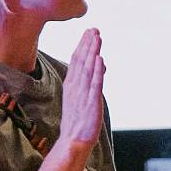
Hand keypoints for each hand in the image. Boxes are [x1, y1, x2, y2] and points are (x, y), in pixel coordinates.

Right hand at [60, 28, 106, 145]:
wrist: (73, 141)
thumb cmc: (78, 120)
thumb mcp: (81, 96)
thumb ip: (89, 80)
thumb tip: (99, 65)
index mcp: (71, 84)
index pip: (76, 60)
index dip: (82, 45)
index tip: (88, 32)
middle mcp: (75, 87)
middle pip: (81, 61)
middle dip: (88, 44)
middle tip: (94, 29)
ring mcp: (83, 94)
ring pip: (88, 69)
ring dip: (92, 52)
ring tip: (97, 37)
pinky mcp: (91, 103)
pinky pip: (94, 84)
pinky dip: (97, 71)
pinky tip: (100, 59)